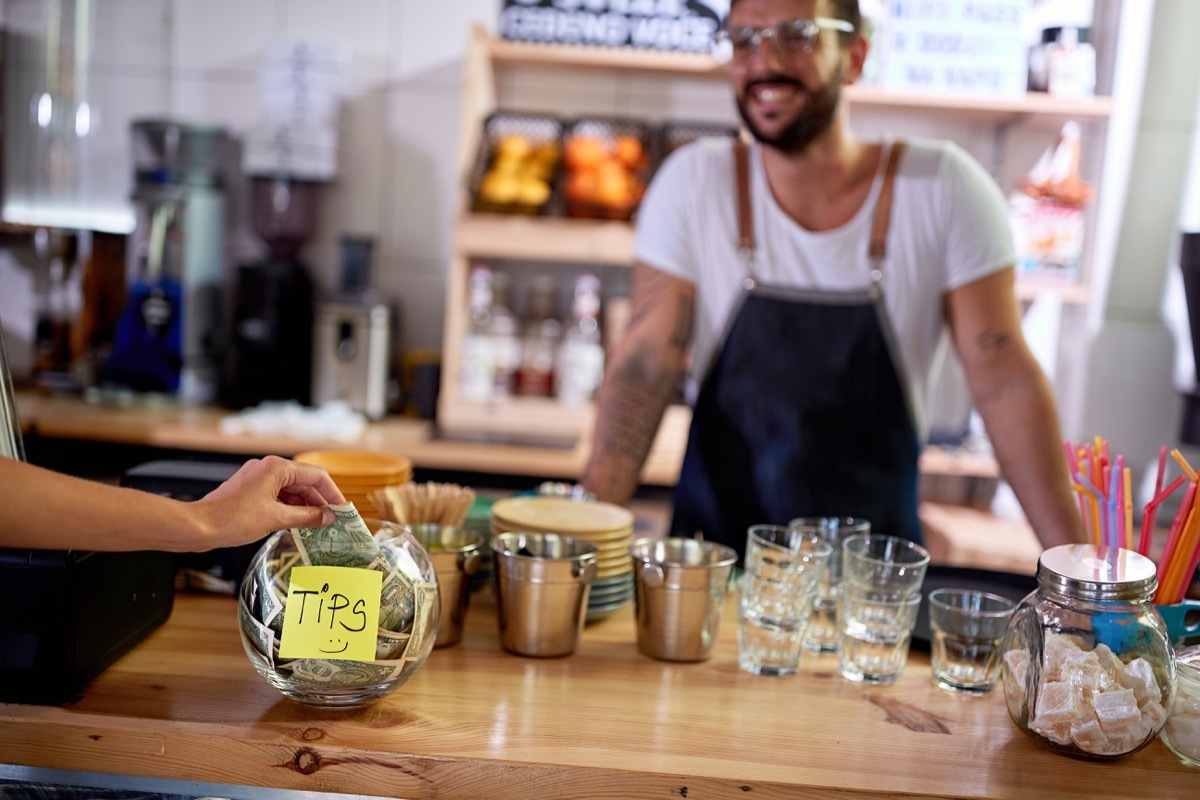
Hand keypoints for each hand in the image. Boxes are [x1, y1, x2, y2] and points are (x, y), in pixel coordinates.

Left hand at [193, 456, 345, 548]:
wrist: (198, 526)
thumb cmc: (233, 519)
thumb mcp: (277, 519)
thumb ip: (307, 517)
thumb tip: (329, 517)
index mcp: (276, 467)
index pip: (316, 475)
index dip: (333, 493)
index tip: (342, 509)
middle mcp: (268, 468)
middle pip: (304, 482)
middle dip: (319, 502)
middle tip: (332, 521)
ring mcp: (258, 478)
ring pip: (291, 490)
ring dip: (304, 507)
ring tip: (316, 526)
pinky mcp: (250, 490)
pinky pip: (278, 496)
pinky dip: (290, 508)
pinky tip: (297, 523)